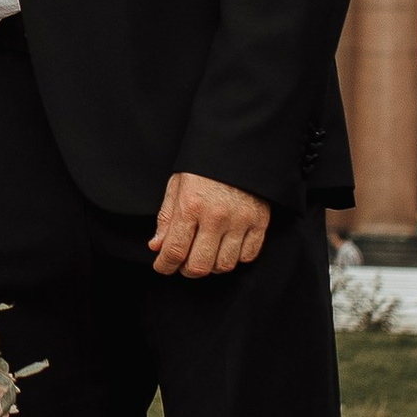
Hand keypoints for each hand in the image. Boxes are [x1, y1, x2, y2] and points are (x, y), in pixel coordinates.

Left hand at [150, 172, 269, 278]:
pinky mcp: (260, 222)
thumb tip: (157, 246)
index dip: (164, 266)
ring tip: (205, 254)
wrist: (239, 146)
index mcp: (191, 206)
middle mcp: (216, 217)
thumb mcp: (177, 184)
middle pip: (199, 266)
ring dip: (211, 266)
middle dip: (186, 270)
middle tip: (183, 263)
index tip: (162, 267)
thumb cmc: (204, 166)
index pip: (174, 251)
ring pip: (224, 265)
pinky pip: (247, 256)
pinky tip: (226, 248)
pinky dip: (235, 258)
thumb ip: (167, 218)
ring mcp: (240, 221)